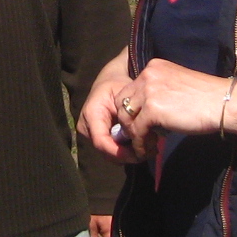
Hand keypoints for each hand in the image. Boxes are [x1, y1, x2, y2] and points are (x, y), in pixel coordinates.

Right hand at [78, 47, 141, 161]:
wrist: (109, 80)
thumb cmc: (118, 85)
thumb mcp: (125, 96)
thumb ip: (130, 115)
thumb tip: (142, 136)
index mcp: (91, 114)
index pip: (101, 142)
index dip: (120, 152)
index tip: (140, 152)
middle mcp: (86, 127)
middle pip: (106, 152)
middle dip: (128, 156)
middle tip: (150, 151)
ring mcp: (89, 134)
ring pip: (110, 154)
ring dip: (129, 155)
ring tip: (149, 148)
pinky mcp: (96, 138)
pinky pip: (112, 150)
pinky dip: (127, 151)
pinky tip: (141, 145)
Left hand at [108, 59, 232, 157]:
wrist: (224, 103)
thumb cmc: (208, 98)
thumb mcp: (178, 85)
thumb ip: (159, 92)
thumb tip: (146, 114)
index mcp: (154, 67)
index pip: (130, 89)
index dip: (133, 109)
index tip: (141, 124)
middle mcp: (147, 75)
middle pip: (123, 102)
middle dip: (128, 121)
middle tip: (140, 136)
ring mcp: (148, 92)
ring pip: (126, 117)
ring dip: (132, 134)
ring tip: (145, 145)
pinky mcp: (152, 110)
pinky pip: (136, 131)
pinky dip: (139, 143)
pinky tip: (148, 149)